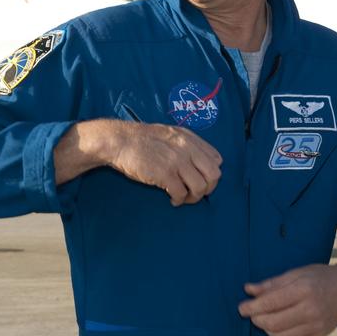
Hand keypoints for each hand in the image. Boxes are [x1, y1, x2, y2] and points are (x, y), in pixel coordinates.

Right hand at [56, 119, 221, 205]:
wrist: (120, 141)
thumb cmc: (142, 140)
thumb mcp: (170, 135)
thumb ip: (187, 145)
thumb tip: (199, 164)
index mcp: (190, 138)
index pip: (216, 159)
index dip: (211, 172)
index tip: (201, 179)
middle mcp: (187, 148)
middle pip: (213, 174)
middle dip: (208, 188)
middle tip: (195, 193)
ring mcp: (177, 161)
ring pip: (200, 186)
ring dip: (194, 197)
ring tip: (183, 198)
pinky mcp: (165, 174)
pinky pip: (181, 193)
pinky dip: (179, 201)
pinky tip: (172, 200)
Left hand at [237, 263, 336, 335]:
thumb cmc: (320, 278)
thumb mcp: (297, 273)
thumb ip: (272, 283)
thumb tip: (248, 290)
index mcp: (304, 290)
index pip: (272, 302)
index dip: (253, 307)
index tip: (241, 308)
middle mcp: (311, 310)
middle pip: (274, 322)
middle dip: (257, 319)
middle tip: (250, 313)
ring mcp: (315, 326)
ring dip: (265, 331)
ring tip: (260, 321)